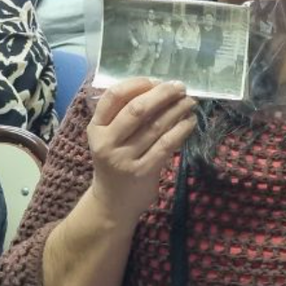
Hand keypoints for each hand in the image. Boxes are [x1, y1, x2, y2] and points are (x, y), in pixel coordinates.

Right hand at [87, 78, 196, 223]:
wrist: (112, 204)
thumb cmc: (114, 162)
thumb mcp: (108, 138)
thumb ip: (123, 115)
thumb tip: (158, 87)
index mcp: (96, 128)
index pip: (113, 97)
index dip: (137, 84)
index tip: (155, 81)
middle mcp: (107, 142)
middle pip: (136, 109)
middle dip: (162, 94)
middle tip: (180, 87)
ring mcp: (124, 158)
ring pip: (155, 126)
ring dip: (177, 110)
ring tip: (190, 101)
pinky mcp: (143, 172)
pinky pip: (166, 144)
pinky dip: (181, 130)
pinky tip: (190, 122)